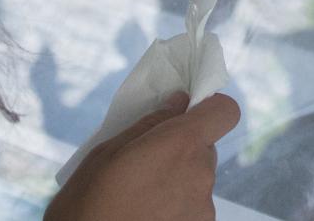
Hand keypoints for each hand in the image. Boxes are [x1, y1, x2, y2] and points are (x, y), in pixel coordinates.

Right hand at [44, 93, 239, 220]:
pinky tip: (147, 214)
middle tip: (144, 162)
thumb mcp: (108, 151)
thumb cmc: (88, 202)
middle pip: (204, 148)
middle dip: (180, 149)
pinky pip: (193, 206)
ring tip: (140, 196)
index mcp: (181, 145)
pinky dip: (176, 207)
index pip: (225, 112)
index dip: (210, 107)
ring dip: (177, 180)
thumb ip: (151, 123)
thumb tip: (179, 103)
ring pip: (197, 179)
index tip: (185, 113)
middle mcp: (202, 175)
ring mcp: (203, 208)